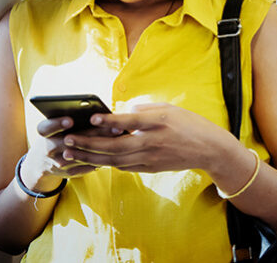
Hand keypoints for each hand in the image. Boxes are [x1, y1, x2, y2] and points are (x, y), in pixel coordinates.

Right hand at [21, 115, 120, 192]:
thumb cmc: (57, 135)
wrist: (43, 162)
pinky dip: (102, 156)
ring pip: (82, 155)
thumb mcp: (58, 126)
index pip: (46, 128)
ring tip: (119, 137)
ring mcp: (58, 163)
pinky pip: (87, 165)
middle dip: (93, 133)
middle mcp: (48, 148)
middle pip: (70, 141)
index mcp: (45, 134)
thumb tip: (99, 111)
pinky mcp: (69, 172)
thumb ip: (73, 118)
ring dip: (101, 146)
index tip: (70, 120)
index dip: (57, 124)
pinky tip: (117, 148)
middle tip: (114, 126)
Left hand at [59, 103, 233, 172]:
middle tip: (67, 140)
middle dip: (88, 144)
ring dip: (91, 157)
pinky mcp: (151, 168)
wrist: (209, 149)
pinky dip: (107, 163)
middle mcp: (153, 142)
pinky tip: (93, 158)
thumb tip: (119, 114)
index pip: (130, 121)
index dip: (110, 120)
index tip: (93, 118)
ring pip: (115, 160)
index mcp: (159, 122)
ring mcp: (152, 158)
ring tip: (71, 153)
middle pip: (115, 146)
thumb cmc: (189, 124)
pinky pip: (124, 167)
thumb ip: (143, 109)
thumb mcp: (169, 108)